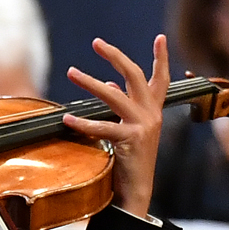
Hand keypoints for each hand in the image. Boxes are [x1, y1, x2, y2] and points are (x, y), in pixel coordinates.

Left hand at [62, 35, 169, 217]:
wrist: (137, 191)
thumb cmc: (130, 160)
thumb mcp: (129, 129)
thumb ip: (121, 106)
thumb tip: (107, 83)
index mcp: (153, 111)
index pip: (161, 79)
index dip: (162, 58)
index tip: (160, 38)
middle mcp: (152, 114)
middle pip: (135, 75)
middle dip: (115, 56)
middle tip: (96, 43)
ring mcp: (143, 126)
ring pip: (114, 95)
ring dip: (89, 82)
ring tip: (71, 72)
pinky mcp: (131, 140)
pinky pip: (102, 127)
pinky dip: (82, 123)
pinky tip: (67, 119)